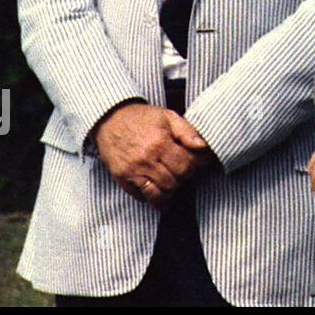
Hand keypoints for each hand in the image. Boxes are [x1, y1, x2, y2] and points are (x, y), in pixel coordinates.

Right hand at [93, 102, 210, 208]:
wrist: (110, 119)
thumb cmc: (142, 118)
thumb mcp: (168, 117)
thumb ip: (188, 132)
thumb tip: (204, 147)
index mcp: (160, 143)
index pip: (186, 165)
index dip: (196, 168)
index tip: (199, 165)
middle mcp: (146, 160)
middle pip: (174, 182)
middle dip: (185, 180)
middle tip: (187, 174)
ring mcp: (132, 172)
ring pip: (159, 194)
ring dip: (171, 192)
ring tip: (175, 183)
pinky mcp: (122, 179)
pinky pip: (141, 197)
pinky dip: (154, 197)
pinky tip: (159, 188)